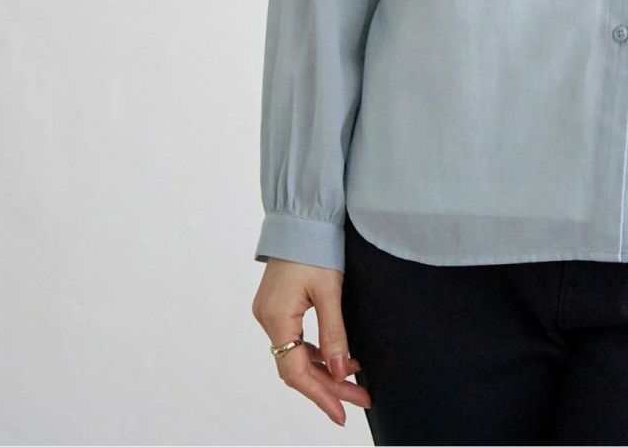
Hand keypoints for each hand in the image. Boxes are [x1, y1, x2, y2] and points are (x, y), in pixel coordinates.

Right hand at [252, 257, 372, 426]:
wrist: (302, 215)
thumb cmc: (316, 247)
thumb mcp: (330, 291)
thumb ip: (334, 334)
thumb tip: (342, 373)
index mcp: (277, 318)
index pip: (296, 372)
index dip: (320, 395)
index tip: (341, 413)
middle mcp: (268, 320)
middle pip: (296, 367)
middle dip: (329, 385)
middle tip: (360, 398)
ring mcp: (270, 313)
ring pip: (296, 355)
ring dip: (324, 369)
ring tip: (355, 381)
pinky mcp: (277, 305)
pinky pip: (295, 339)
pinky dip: (316, 352)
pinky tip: (338, 357)